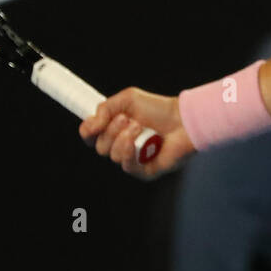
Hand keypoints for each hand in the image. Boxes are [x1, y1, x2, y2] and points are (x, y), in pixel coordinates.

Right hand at [78, 87, 196, 179]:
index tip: (94, 123)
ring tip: (140, 126)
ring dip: (124, 137)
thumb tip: (89, 126)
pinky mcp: (145, 171)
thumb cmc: (158, 109)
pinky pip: (127, 167)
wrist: (183, 119)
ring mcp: (133, 160)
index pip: (90, 137)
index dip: (88, 131)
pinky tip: (138, 141)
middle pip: (99, 147)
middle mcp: (122, 146)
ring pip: (112, 155)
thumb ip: (104, 109)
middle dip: (111, 130)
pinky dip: (129, 152)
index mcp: (115, 130)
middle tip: (127, 118)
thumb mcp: (127, 99)